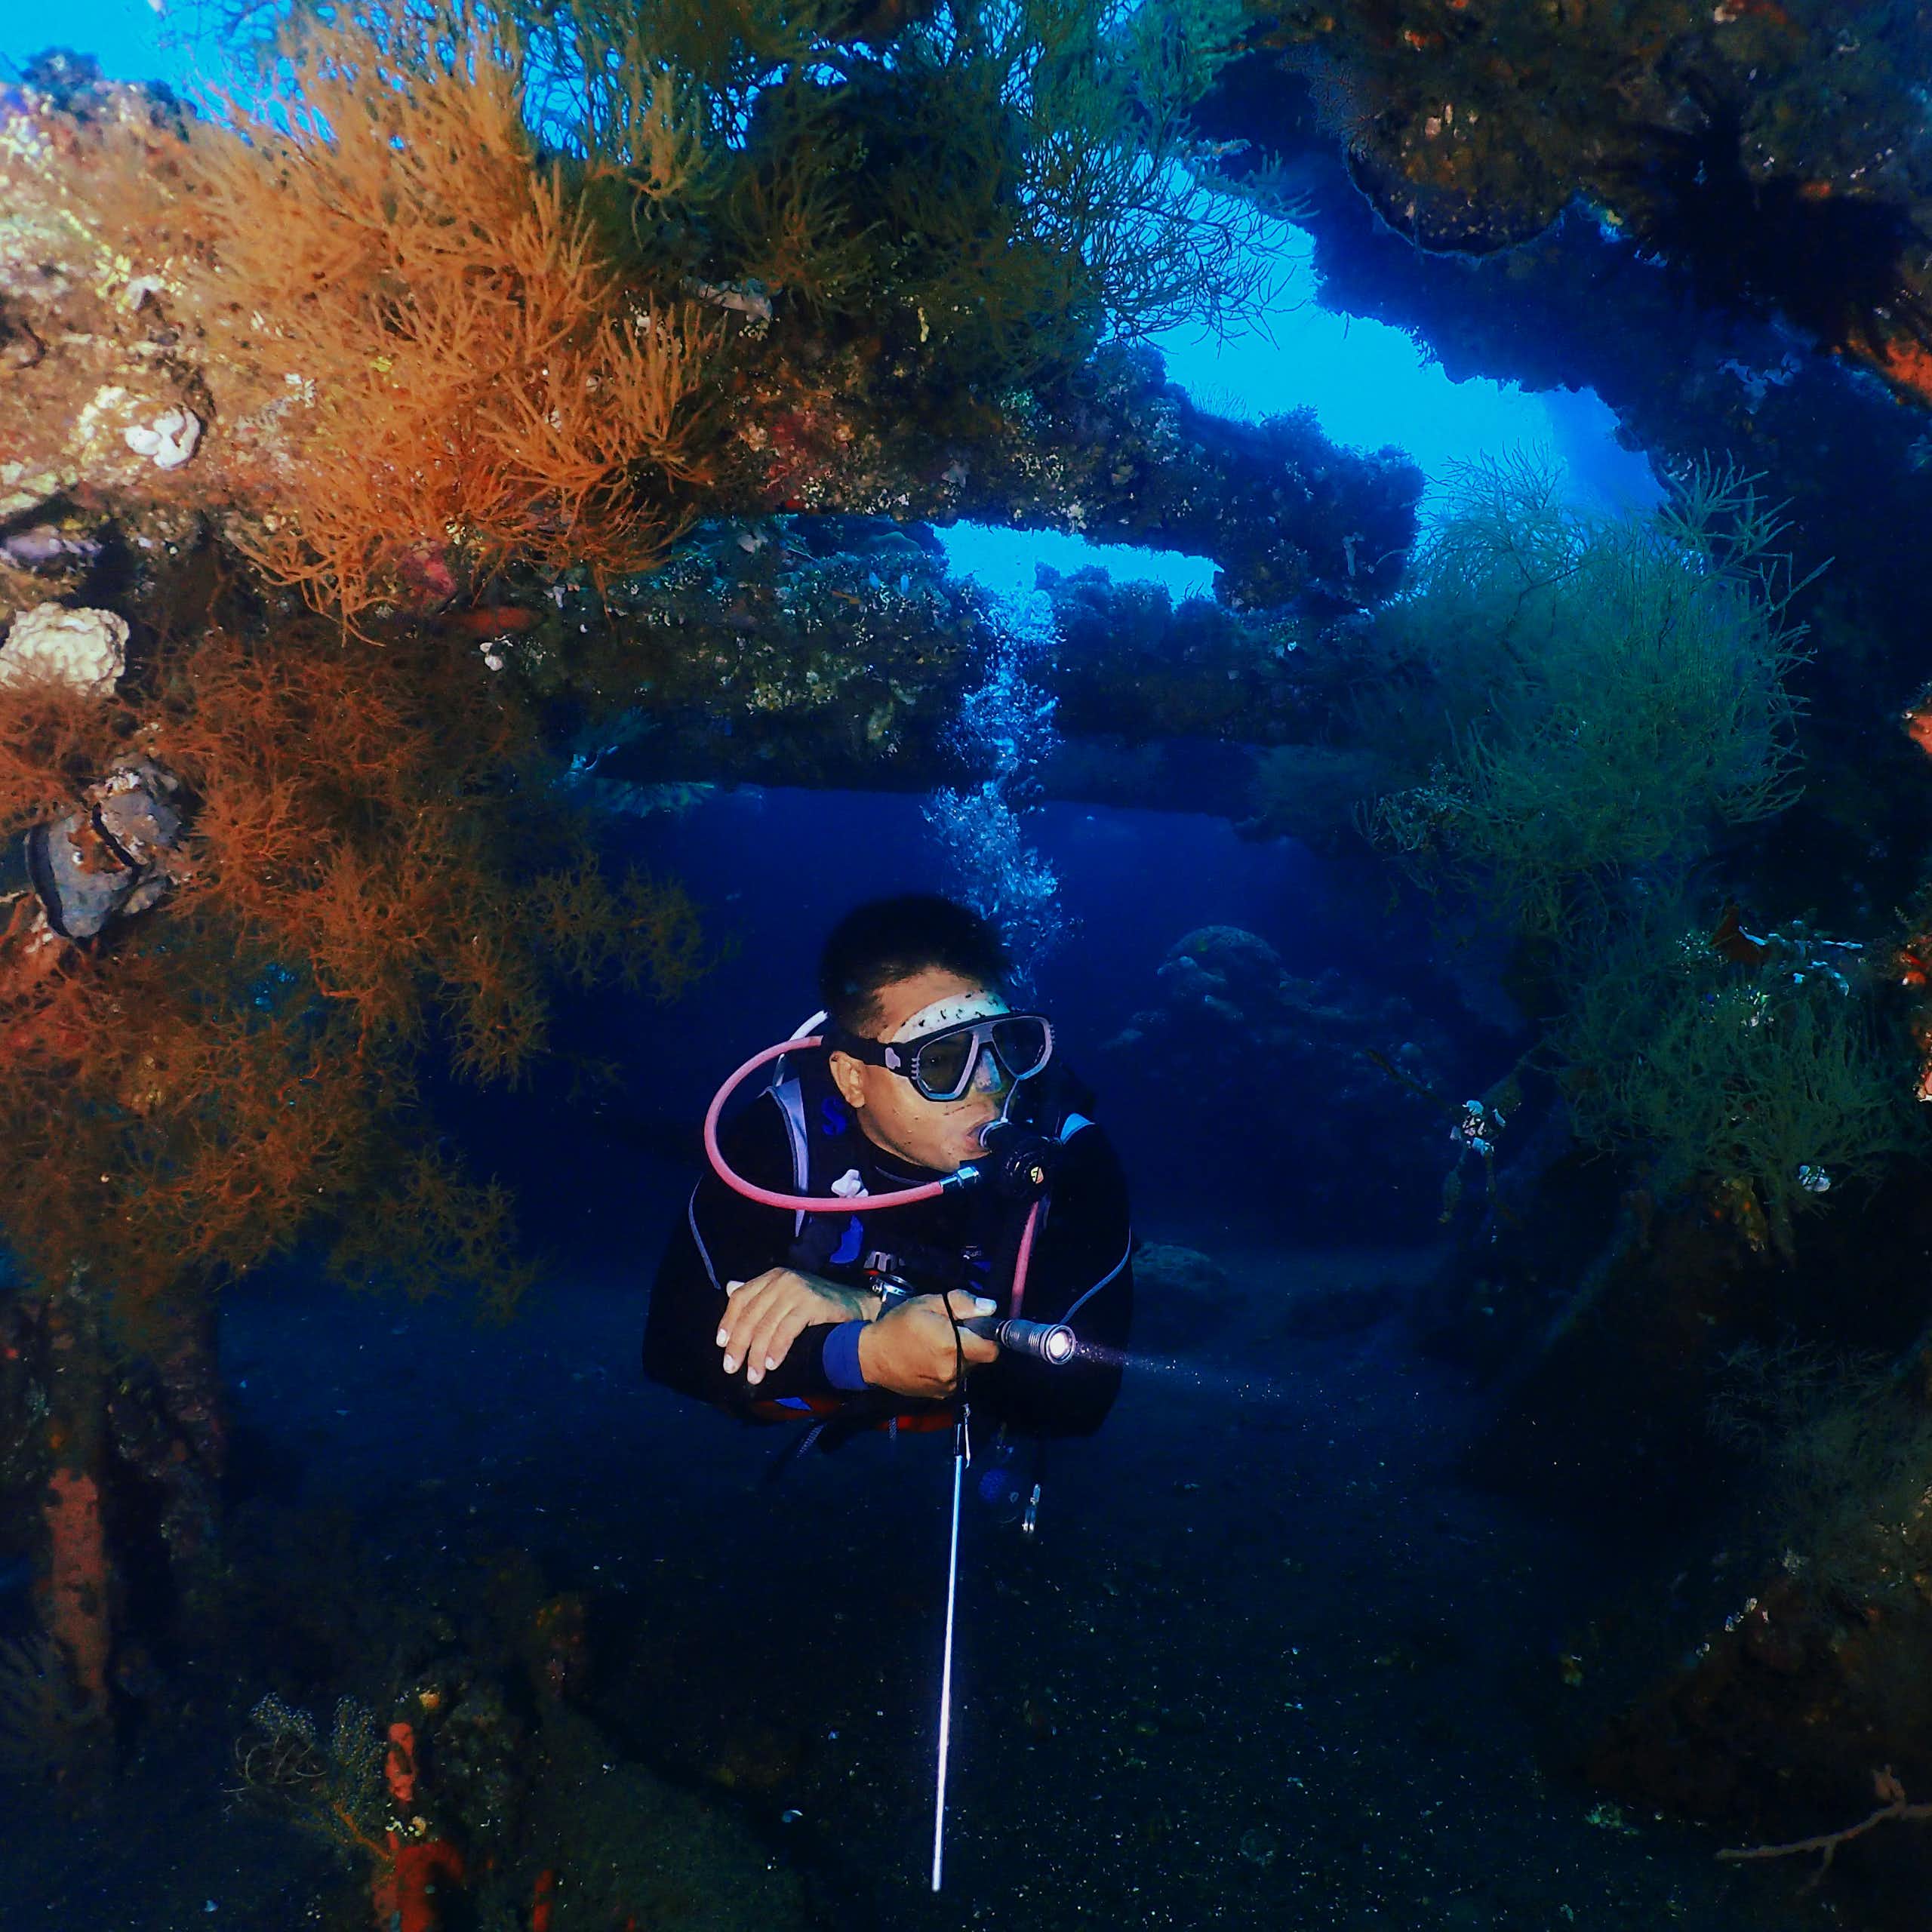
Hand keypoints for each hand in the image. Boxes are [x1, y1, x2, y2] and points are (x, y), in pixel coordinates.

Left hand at [718, 1268, 875, 1384]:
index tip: (721, 1345)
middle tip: (732, 1369)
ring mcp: (796, 1290)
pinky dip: (777, 1349)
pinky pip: (786, 1330)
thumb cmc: (819, 1306)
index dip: (728, 1322)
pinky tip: (772, 1365)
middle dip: (739, 1345)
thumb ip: (758, 1296)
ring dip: (757, 1354)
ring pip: (766, 1326)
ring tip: (754, 1375)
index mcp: (772, 1277)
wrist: (859, 1306)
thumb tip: (728, 1289)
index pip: (741, 1298)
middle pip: (751, 1315)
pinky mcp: (811, 1302)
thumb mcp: (785, 1297)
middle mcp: (781, 1280)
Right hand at [857, 1292, 999, 1399]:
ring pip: (968, 1368)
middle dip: (973, 1344)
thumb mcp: (928, 1303)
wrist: (871, 1357)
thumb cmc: (899, 1325)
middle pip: (981, 1358)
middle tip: (954, 1331)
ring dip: (962, 1356)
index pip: (993, 1348)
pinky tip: (932, 1359)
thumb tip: (990, 1307)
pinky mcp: (939, 1395)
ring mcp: (947, 1386)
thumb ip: (962, 1303)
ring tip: (939, 1344)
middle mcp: (954, 1370)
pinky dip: (951, 1368)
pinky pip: (955, 1379)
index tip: (979, 1327)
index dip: (990, 1336)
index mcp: (953, 1346)